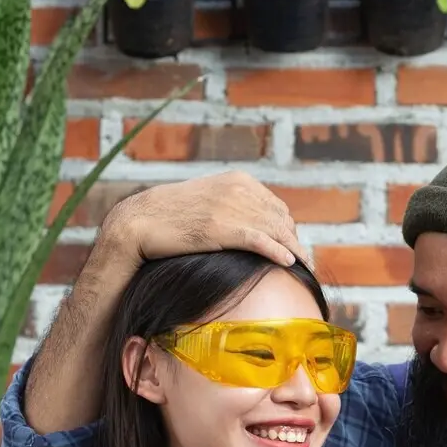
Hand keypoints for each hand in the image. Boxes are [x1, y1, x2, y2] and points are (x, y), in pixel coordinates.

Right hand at [97, 171, 308, 273]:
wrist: (140, 220)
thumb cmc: (173, 215)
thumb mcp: (209, 200)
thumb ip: (234, 205)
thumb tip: (255, 222)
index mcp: (239, 180)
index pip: (277, 206)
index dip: (288, 228)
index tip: (293, 245)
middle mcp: (239, 189)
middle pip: (281, 219)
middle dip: (295, 241)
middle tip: (305, 260)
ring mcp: (230, 208)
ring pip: (276, 231)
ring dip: (295, 250)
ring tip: (305, 266)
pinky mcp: (222, 228)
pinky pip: (260, 241)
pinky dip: (278, 252)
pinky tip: (289, 263)